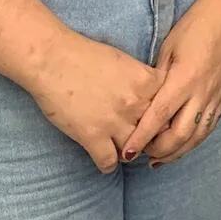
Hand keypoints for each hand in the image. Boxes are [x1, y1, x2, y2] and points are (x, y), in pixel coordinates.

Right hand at [24, 31, 165, 172]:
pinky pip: (109, 162)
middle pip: (155, 132)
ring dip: (128, 151)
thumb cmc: (85, 55)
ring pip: (134, 150)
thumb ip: (141, 80)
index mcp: (147, 81)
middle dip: (148, 137)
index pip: (168, 108)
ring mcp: (115, 122)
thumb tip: (150, 96)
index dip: (161, 117)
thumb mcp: (125, 61)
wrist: (52, 59)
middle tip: (140, 140)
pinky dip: (107, 164)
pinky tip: (103, 159)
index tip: (155, 122)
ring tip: (122, 149)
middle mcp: (136, 103)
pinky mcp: (92, 137)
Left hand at [121, 0, 220, 167]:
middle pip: (179, 135)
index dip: (141, 138)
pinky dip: (194, 142)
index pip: (158, 117)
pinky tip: (182, 147)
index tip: (127, 152)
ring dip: (176, 152)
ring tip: (157, 160)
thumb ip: (157, 78)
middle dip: (157, 151)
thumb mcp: (168, 49)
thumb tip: (142, 103)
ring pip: (196, 136)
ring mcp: (215, 96)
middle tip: (140, 156)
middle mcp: (202, 91)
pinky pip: (209, 127)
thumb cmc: (193, 27)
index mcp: (185, 78)